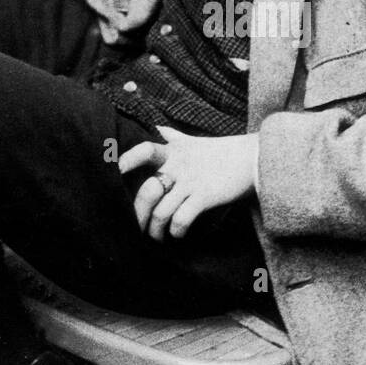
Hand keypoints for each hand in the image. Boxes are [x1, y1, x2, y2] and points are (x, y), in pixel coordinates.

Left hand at [119, 127, 257, 240]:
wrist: (251, 159)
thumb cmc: (219, 151)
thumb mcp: (193, 141)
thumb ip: (173, 136)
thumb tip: (158, 127)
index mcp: (172, 151)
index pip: (145, 150)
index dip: (128, 160)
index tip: (114, 172)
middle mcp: (178, 165)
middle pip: (147, 191)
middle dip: (138, 214)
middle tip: (135, 228)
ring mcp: (191, 181)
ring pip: (162, 211)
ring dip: (156, 229)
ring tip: (156, 237)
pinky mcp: (205, 197)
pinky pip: (182, 218)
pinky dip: (176, 230)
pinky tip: (176, 234)